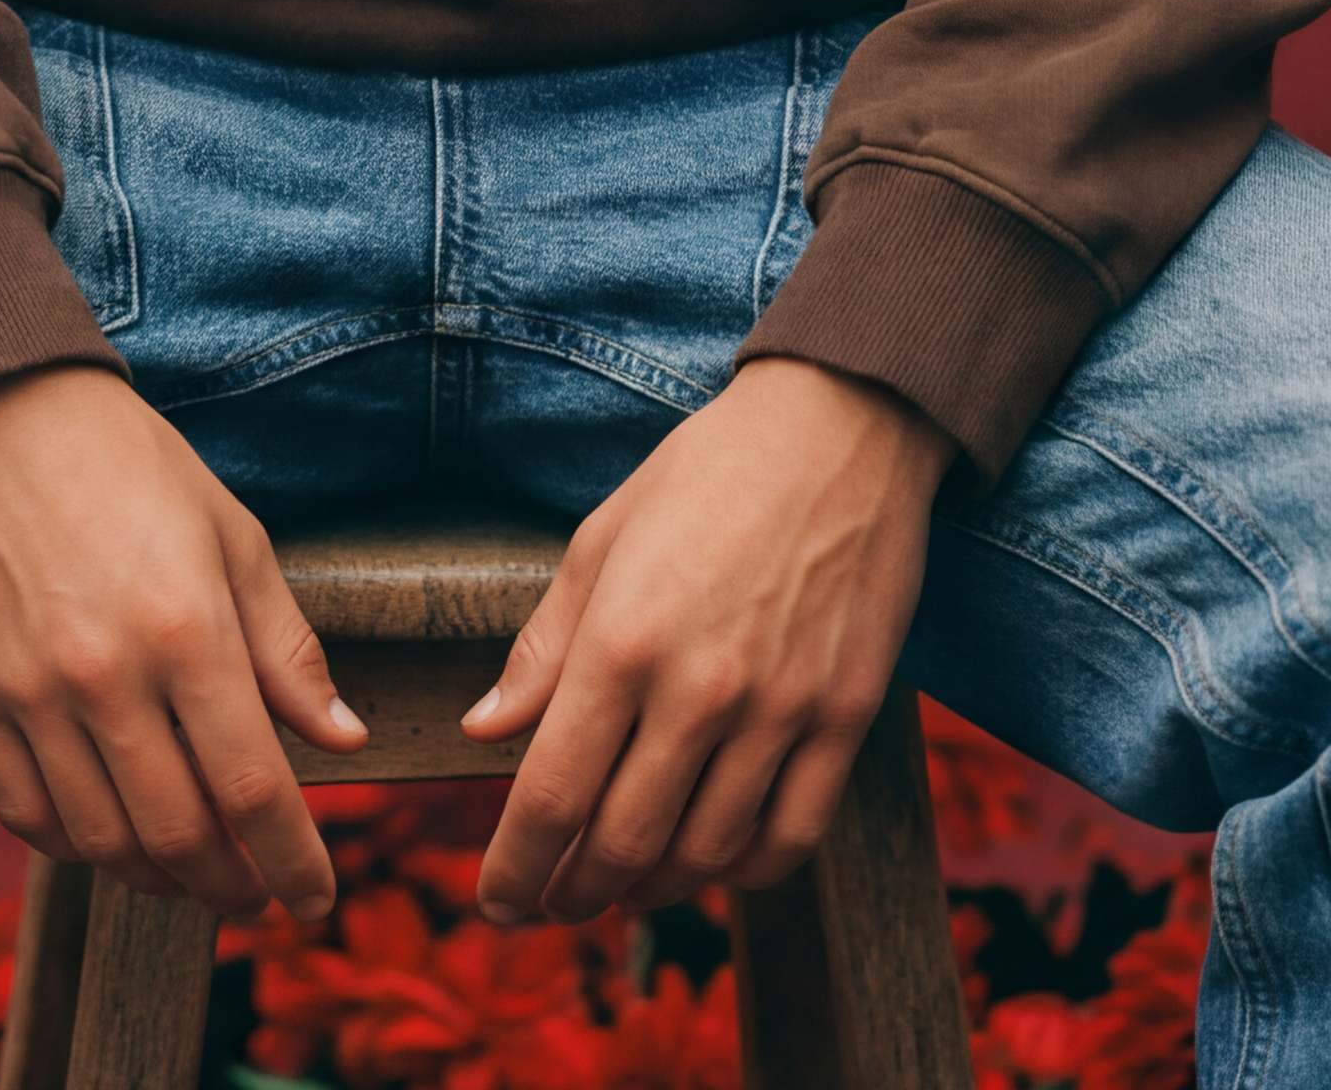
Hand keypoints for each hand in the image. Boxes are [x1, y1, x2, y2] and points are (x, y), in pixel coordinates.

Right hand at [0, 364, 363, 920]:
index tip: (315, 902)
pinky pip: (25, 816)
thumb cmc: (133, 467)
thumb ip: (287, 648)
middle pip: (178, 834)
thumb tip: (343, 741)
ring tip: (190, 871)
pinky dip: (76, 847)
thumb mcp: (233, 536)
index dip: (293, 861)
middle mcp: (105, 674)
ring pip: (101, 841)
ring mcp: (28, 693)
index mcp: (186, 628)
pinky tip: (110, 836)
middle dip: (230, 886)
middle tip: (255, 896)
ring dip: (157, 877)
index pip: (252, 786)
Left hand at [464, 357, 952, 923]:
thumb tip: (483, 730)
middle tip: (554, 902)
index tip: (497, 903)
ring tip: (623, 887)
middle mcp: (700, 688)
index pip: (552, 795)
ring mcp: (781, 708)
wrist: (840, 427)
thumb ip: (544, 645)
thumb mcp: (603, 539)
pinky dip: (745, 873)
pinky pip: (792, 836)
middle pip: (623, 843)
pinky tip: (713, 863)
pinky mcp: (846, 716)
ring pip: (705, 854)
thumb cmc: (707, 474)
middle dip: (575, 892)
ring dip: (653, 889)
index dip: (515, 868)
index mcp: (623, 639)